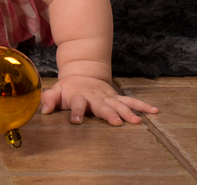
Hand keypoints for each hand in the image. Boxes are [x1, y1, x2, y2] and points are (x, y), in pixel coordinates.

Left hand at [40, 75, 157, 125]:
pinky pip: (131, 100)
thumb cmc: (68, 88)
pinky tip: (154, 111)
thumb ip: (48, 99)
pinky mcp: (116, 97)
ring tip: (136, 121)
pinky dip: (142, 105)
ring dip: (128, 112)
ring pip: (119, 104)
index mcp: (79, 95)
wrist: (82, 73)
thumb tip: (42, 110)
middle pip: (102, 106)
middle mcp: (95, 96)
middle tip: (116, 122)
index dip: (75, 111)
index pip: (77, 104)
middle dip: (108, 114)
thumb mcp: (55, 91)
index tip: (76, 120)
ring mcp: (107, 96)